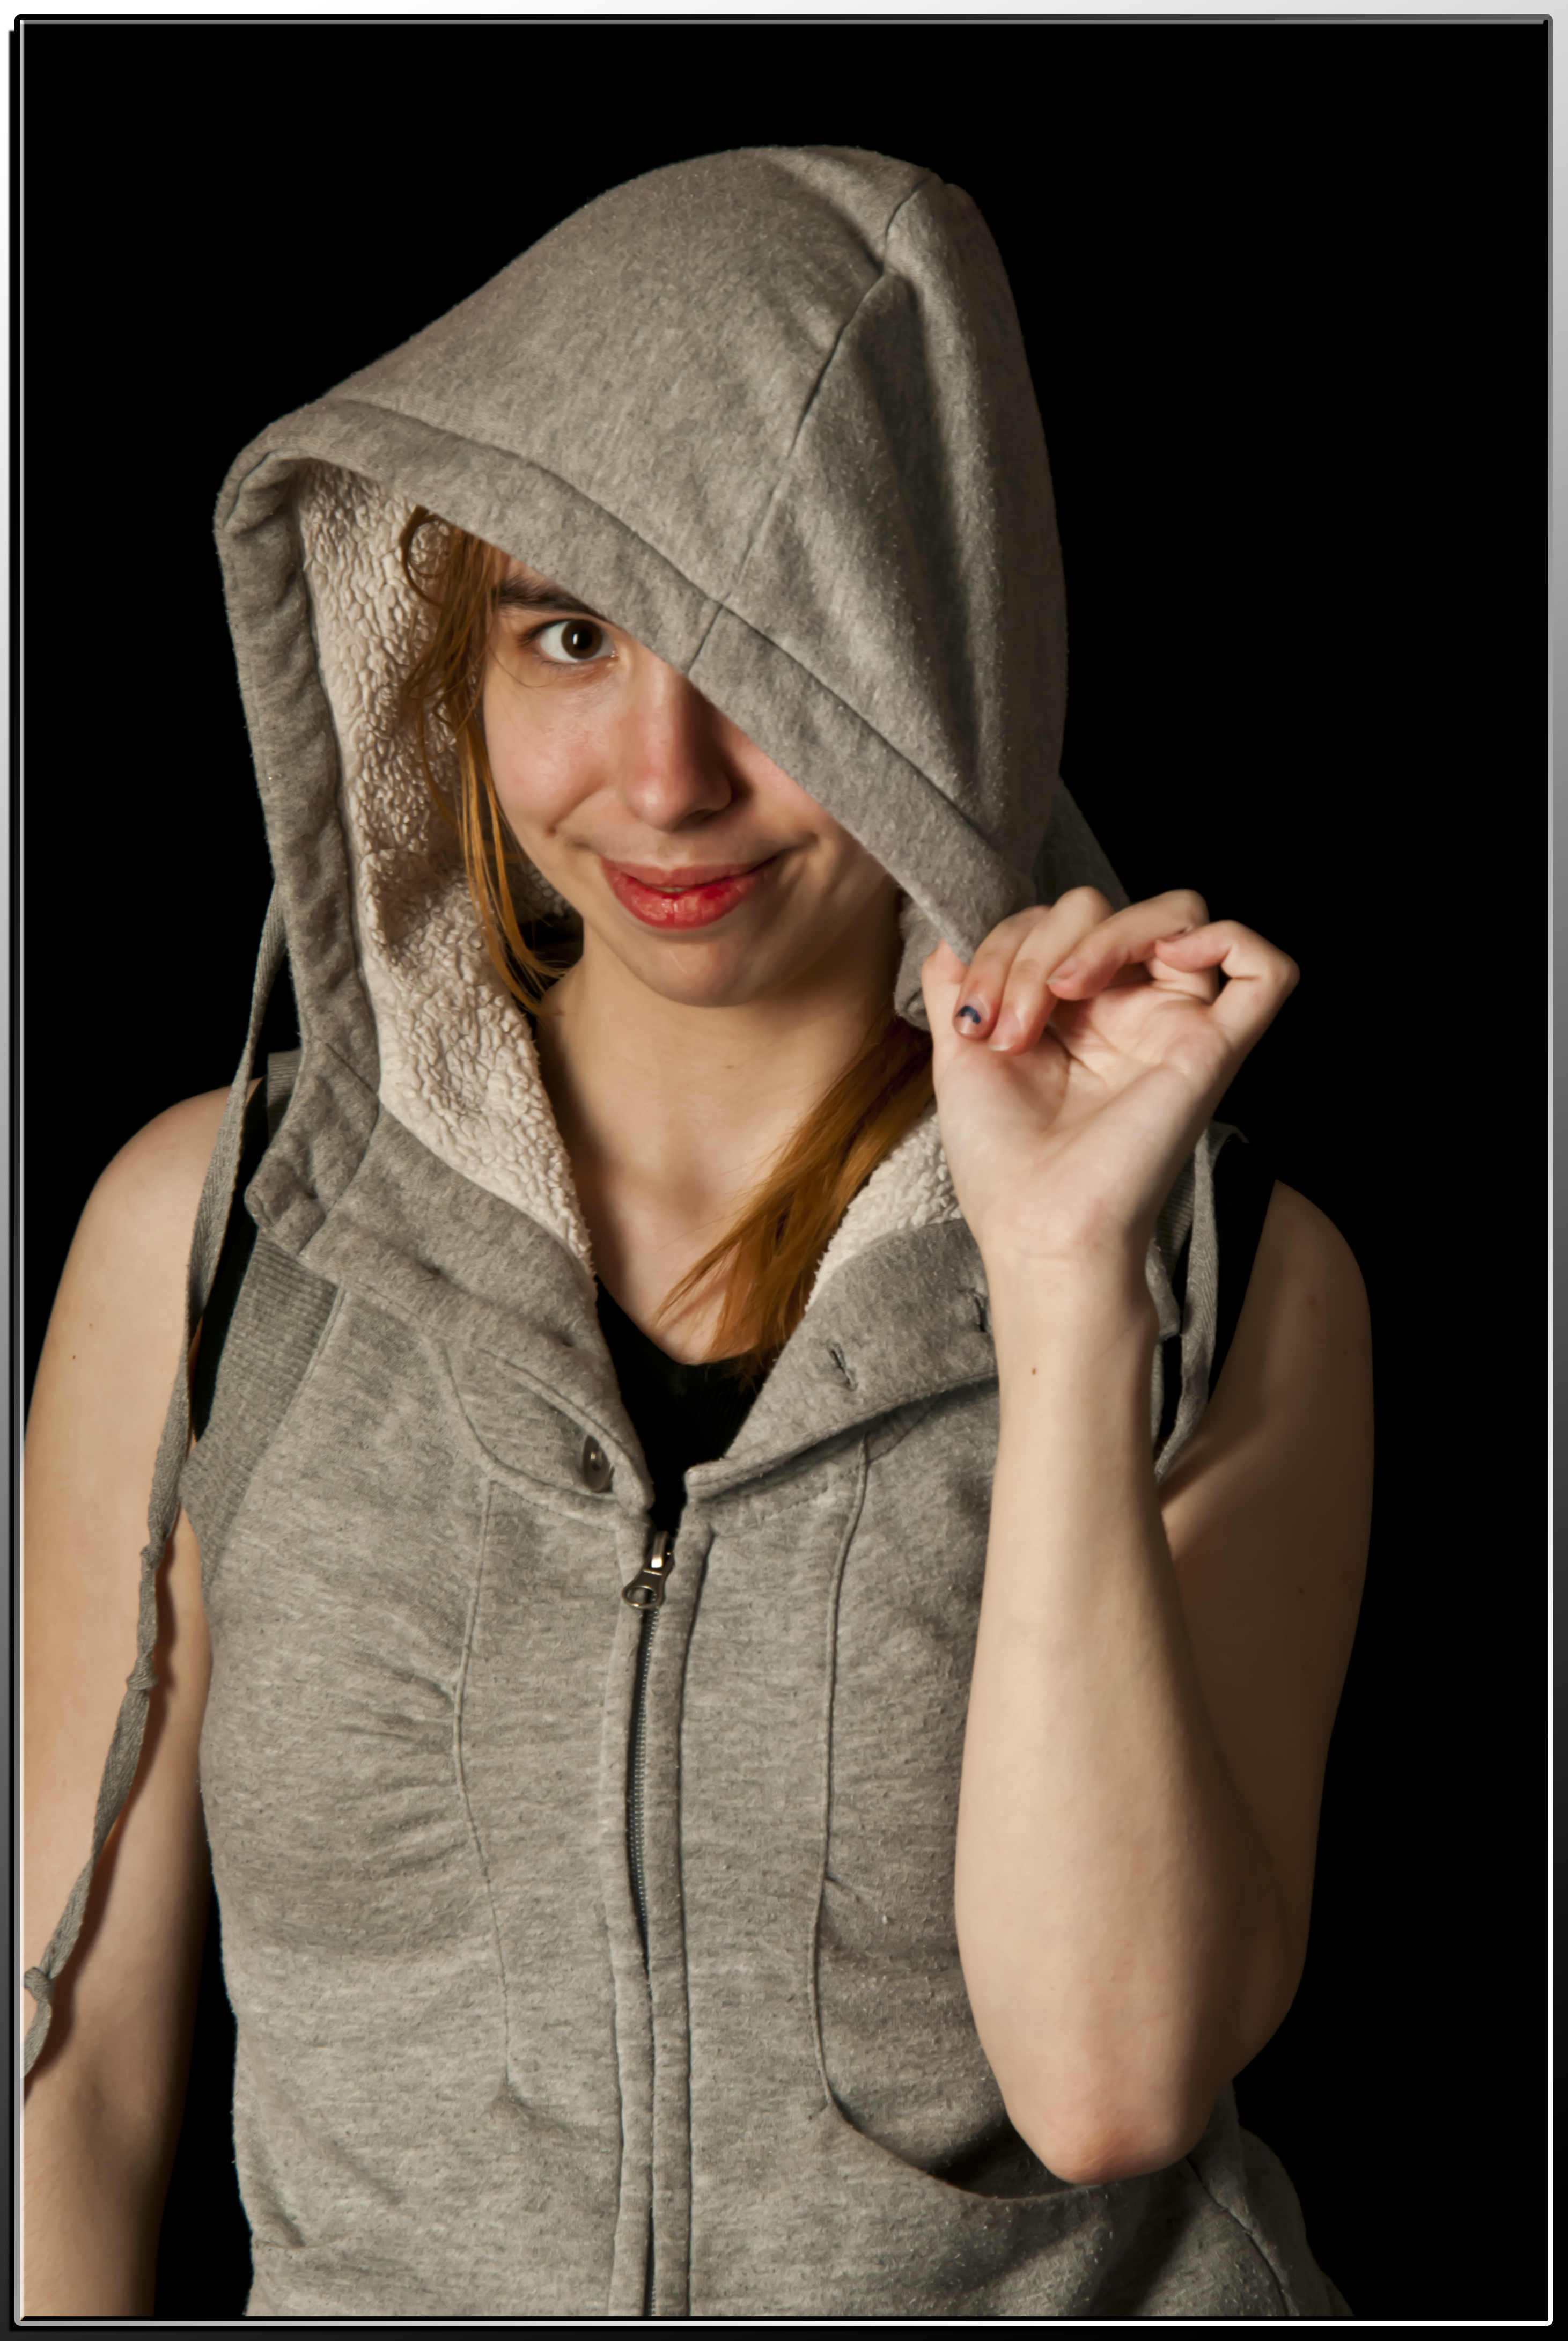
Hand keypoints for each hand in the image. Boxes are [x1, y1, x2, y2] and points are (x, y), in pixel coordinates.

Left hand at [920, 887, 1298, 1284]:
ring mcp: (1175, 1026)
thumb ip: (960, 981)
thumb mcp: (960, 1052)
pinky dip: (1225, 936)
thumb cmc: (1003, 1163)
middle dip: (1035, 945)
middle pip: (1105, 908)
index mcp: (1076, 1010)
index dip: (1004, 946)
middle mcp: (1129, 1010)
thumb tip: (954, 930)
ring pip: (1177, 914)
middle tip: (1011, 1023)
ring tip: (1062, 991)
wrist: (1036, 1230)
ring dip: (1105, 934)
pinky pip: (1265, 970)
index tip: (973, 1021)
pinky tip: (1167, 956)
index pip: (1055, 921)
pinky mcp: (1215, 1050)